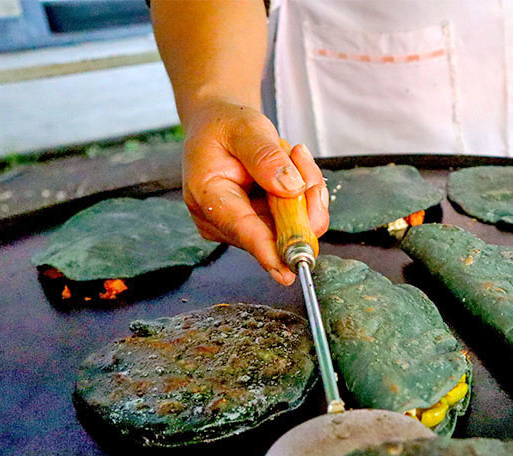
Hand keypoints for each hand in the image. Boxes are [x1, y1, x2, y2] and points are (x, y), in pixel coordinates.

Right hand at [181, 97, 328, 284]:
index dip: (268, 250)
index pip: (242, 230)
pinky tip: (293, 170)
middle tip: (299, 157)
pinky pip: (298, 222)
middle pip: (277, 232)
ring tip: (291, 156)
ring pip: (294, 227)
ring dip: (305, 193)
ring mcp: (242, 228)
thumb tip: (291, 187)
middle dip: (302, 200)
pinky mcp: (261, 227)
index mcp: (207, 196)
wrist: (220, 128)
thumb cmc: (225, 127)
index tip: (288, 271)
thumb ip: (265, 156)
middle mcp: (222, 221)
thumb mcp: (245, 128)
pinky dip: (305, 197)